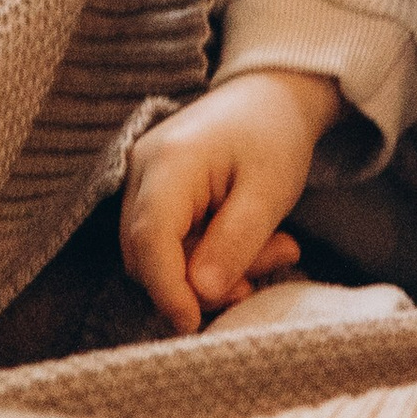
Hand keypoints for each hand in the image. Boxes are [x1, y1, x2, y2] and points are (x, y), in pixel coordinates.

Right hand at [119, 69, 343, 333]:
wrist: (273, 92)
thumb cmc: (274, 135)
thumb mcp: (268, 192)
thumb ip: (234, 244)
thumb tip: (199, 296)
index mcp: (170, 162)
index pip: (149, 239)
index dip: (166, 290)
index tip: (194, 325)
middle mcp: (142, 169)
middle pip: (148, 254)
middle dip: (197, 283)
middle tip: (258, 280)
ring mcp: (143, 178)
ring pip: (158, 254)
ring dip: (208, 271)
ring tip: (274, 251)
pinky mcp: (154, 190)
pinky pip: (169, 241)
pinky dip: (205, 255)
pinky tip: (251, 245)